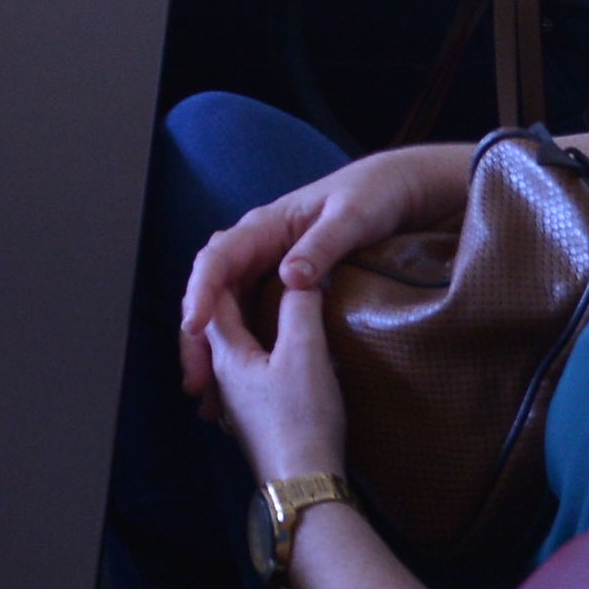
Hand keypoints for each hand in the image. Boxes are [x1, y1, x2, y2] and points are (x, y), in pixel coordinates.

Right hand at [179, 143, 474, 398]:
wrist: (394, 192)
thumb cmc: (372, 197)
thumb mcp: (352, 218)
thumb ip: (322, 245)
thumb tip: (289, 278)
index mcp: (263, 227)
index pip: (217, 259)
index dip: (201, 292)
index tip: (195, 327)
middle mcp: (255, 249)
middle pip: (210, 293)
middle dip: (196, 337)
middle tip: (196, 381)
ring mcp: (264, 269)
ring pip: (224, 312)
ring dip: (211, 351)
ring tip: (207, 396)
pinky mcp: (277, 289)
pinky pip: (247, 320)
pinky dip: (236, 350)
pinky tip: (237, 385)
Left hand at [199, 281, 350, 485]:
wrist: (305, 486)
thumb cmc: (300, 418)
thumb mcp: (306, 353)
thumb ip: (300, 307)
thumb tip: (301, 275)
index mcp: (226, 354)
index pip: (216, 299)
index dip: (232, 269)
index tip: (258, 249)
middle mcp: (222, 376)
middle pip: (219, 325)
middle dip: (237, 295)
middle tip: (262, 273)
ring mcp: (236, 401)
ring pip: (234, 349)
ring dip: (249, 324)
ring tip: (272, 306)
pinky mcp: (256, 418)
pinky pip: (250, 370)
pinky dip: (261, 350)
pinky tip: (281, 354)